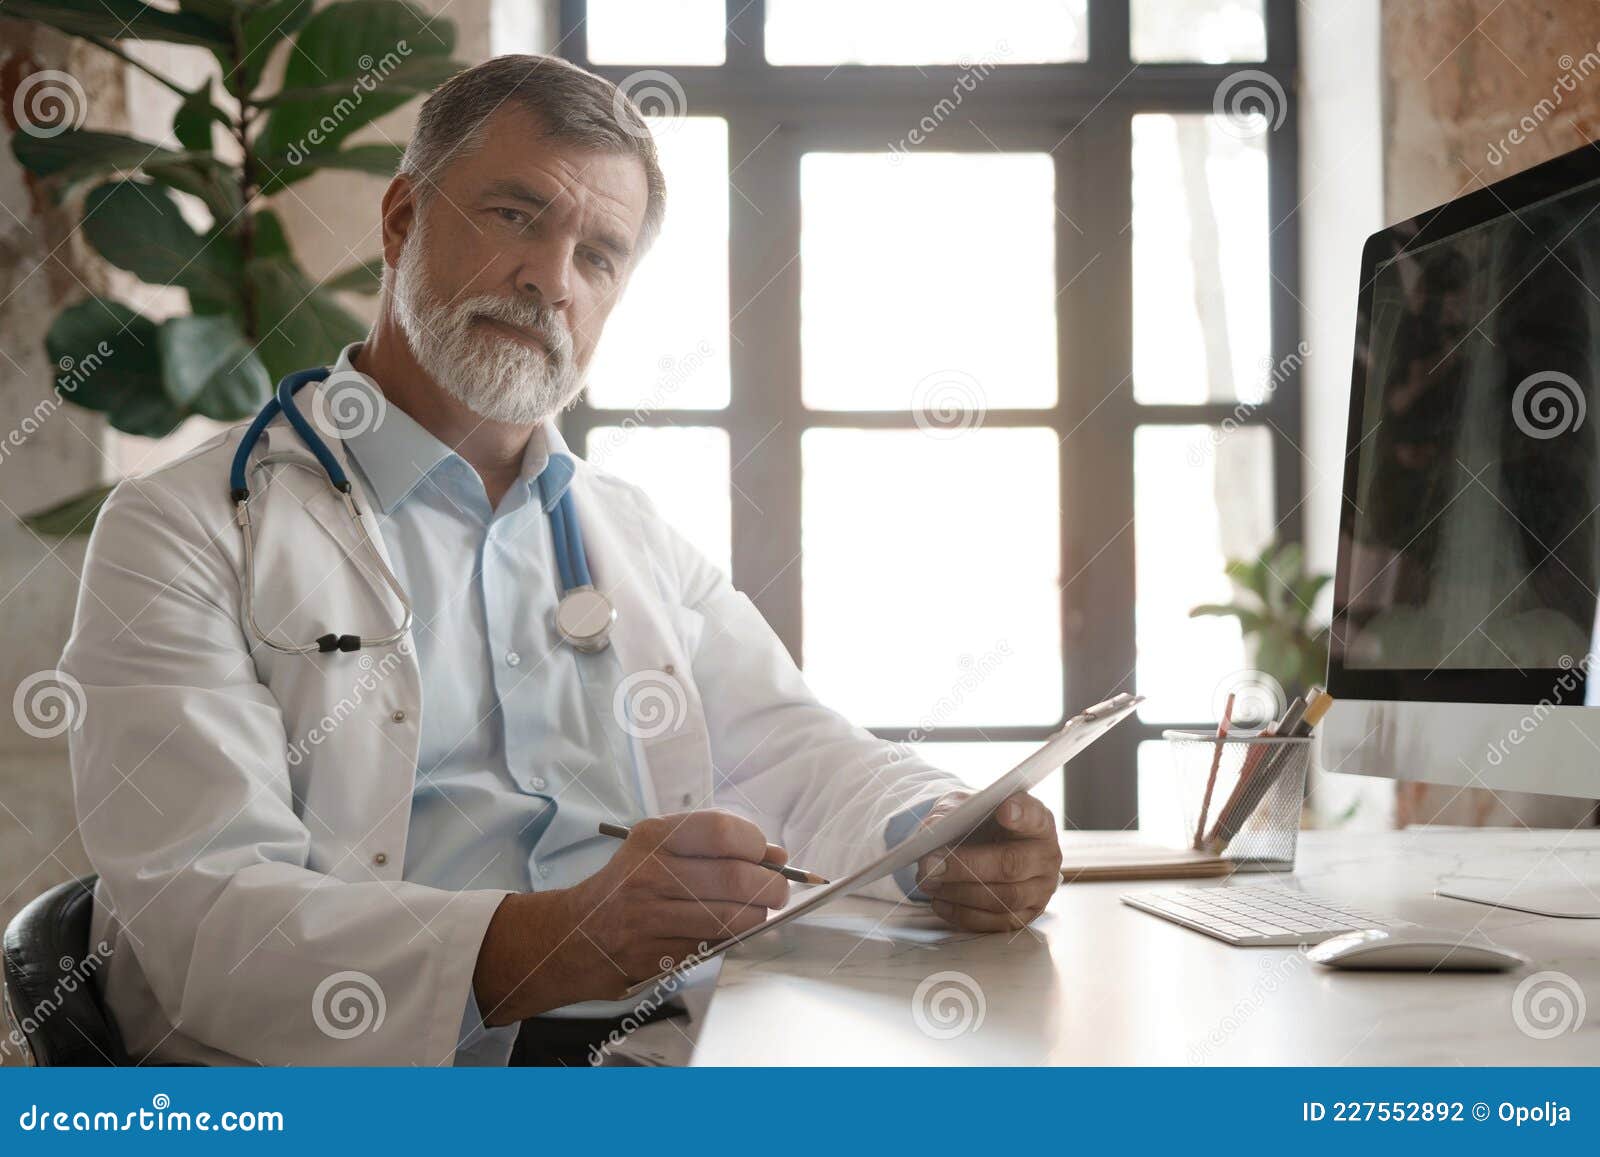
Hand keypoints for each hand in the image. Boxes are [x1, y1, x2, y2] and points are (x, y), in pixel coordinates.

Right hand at [472, 810, 788, 1022]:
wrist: (571, 937)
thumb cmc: (626, 887)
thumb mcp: (659, 850)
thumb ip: (715, 847)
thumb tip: (778, 855)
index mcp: (652, 839)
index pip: (721, 832)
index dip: (756, 844)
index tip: (768, 855)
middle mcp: (648, 874)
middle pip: (735, 878)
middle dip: (771, 887)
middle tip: (778, 891)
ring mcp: (649, 918)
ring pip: (729, 919)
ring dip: (757, 917)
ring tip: (758, 912)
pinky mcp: (653, 956)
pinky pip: (711, 946)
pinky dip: (730, 939)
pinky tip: (727, 931)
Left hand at [914, 791, 1061, 931]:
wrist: (989, 850)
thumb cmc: (981, 825)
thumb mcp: (968, 806)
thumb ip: (953, 811)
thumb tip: (931, 830)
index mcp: (1038, 822)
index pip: (1035, 816)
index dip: (1021, 813)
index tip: (1003, 809)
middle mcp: (1046, 857)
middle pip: (1012, 864)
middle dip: (966, 865)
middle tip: (931, 862)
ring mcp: (1040, 890)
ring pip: (1003, 898)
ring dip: (960, 892)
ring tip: (929, 882)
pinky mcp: (1026, 916)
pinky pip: (996, 922)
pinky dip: (963, 914)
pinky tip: (940, 901)